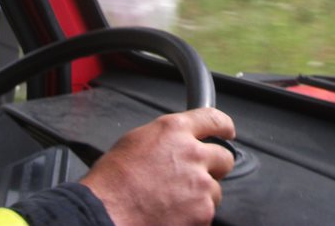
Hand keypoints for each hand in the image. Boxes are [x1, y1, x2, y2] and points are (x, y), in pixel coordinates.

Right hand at [80, 108, 235, 225]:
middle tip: (194, 179)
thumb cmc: (112, 181)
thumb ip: (165, 139)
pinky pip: (207, 212)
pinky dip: (195, 216)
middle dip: (213, 168)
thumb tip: (174, 144)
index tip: (228, 131)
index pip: (212, 119)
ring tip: (174, 202)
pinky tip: (173, 215)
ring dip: (201, 196)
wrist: (106, 212)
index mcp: (174, 130)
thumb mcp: (135, 142)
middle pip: (224, 157)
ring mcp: (200, 183)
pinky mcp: (203, 211)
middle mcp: (192, 152)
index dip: (224, 126)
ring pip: (215, 189)